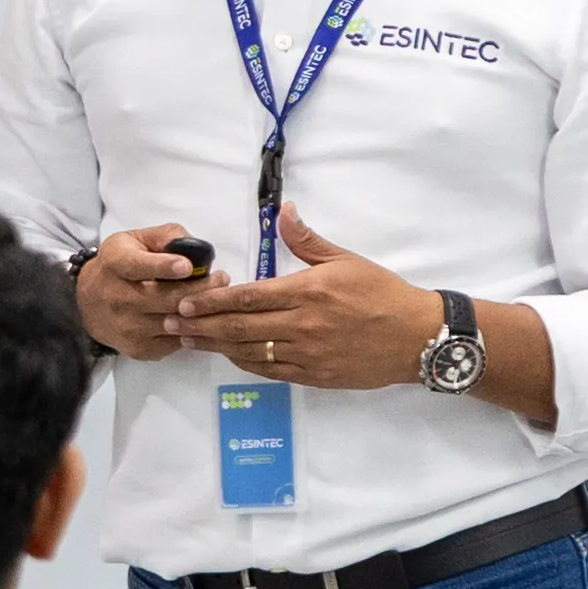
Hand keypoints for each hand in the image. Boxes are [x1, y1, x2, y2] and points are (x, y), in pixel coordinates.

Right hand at [74, 225, 205, 361]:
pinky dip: (193, 329)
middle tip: (222, 278)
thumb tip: (195, 250)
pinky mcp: (139, 349)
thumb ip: (166, 237)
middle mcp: (116, 297)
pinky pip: (176, 341)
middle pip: (165, 298)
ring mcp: (127, 327)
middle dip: (199, 288)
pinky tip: (200, 317)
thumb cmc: (121, 266)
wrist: (89, 306)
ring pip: (175, 322)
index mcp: (114, 263)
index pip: (136, 266)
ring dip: (202, 311)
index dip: (163, 266)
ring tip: (218, 297)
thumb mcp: (136, 240)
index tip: (187, 266)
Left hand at [170, 204, 443, 392]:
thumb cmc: (381, 293)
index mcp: (306, 292)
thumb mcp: (345, 260)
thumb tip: (284, 211)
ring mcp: (305, 355)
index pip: (248, 297)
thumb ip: (307, 240)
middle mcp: (300, 326)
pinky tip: (227, 355)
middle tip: (171, 321)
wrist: (416, 337)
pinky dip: (243, 363)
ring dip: (214, 346)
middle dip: (200, 325)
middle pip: (238, 328)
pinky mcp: (313, 376)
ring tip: (187, 340)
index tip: (185, 300)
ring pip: (248, 352)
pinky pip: (269, 371)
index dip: (212, 301)